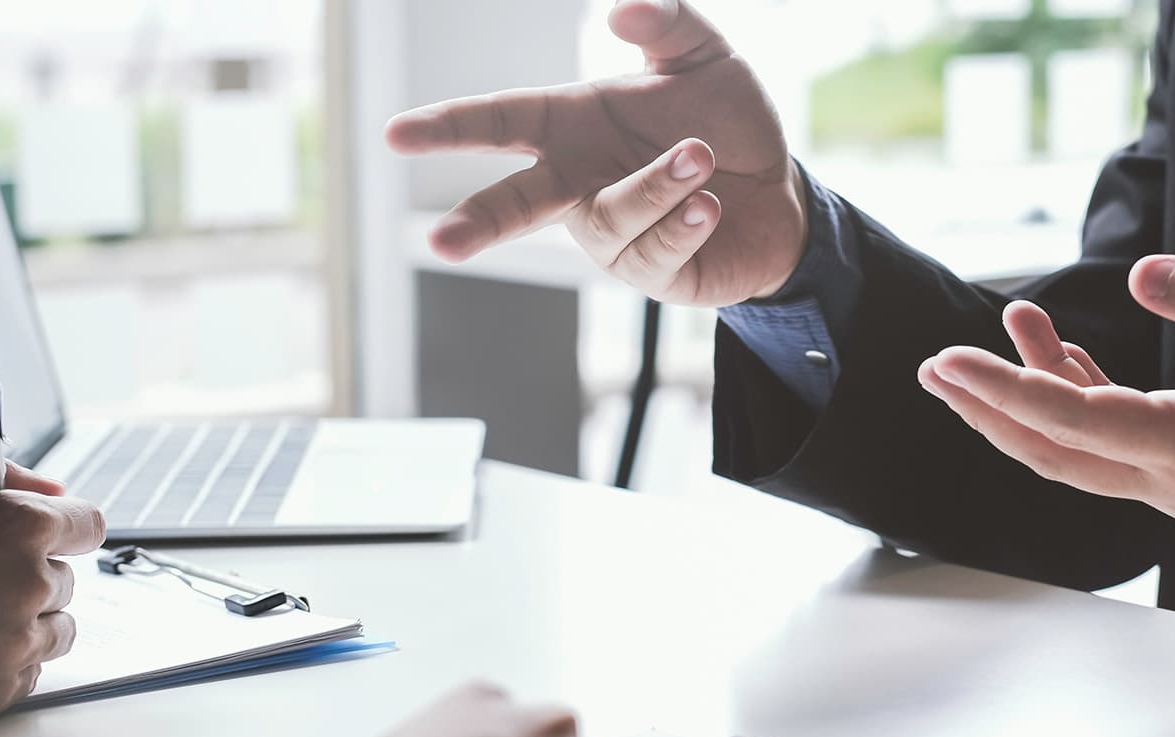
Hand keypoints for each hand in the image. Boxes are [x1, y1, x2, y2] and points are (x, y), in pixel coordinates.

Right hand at [0, 462, 106, 717]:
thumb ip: (6, 480)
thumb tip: (54, 489)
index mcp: (23, 527)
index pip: (89, 526)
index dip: (66, 530)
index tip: (51, 537)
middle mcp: (31, 584)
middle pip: (66, 581)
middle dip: (33, 576)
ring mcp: (16, 641)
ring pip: (57, 630)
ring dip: (27, 622)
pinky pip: (29, 672)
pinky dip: (4, 662)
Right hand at [385, 0, 804, 307]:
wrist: (780, 191)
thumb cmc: (725, 124)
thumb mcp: (705, 57)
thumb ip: (667, 24)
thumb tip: (621, 10)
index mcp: (572, 126)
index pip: (500, 121)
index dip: (447, 127)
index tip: (394, 134)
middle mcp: (580, 182)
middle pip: (516, 203)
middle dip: (478, 220)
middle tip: (440, 242)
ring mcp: (612, 234)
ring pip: (611, 214)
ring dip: (655, 183)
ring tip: (698, 157)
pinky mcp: (652, 272)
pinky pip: (657, 248)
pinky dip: (684, 222)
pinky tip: (709, 206)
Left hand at [918, 257, 1174, 534]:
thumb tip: (1144, 276)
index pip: (1083, 425)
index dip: (1009, 393)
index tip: (954, 363)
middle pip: (1059, 457)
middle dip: (989, 411)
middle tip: (936, 366)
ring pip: (1083, 457)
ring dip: (1034, 398)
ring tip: (1008, 325)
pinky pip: (1115, 452)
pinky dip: (1080, 404)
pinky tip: (1058, 353)